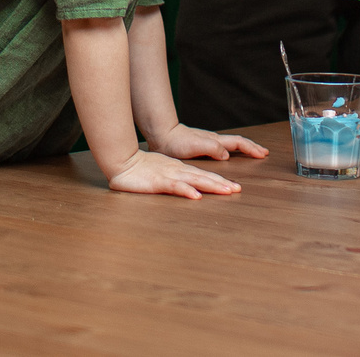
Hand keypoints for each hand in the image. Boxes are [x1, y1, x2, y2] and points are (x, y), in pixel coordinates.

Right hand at [105, 149, 241, 198]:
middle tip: (237, 189)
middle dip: (221, 183)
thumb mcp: (160, 174)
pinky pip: (175, 187)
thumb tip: (186, 188)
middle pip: (203, 177)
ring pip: (195, 180)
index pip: (202, 175)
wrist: (122, 161)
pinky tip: (197, 196)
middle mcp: (177, 171)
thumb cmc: (139, 170)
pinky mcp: (158, 182)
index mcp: (178, 170)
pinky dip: (187, 191)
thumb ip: (173, 180)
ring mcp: (169, 175)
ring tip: (227, 191)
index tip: (232, 187)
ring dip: (212, 185)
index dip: (218, 181)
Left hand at [151, 125, 269, 164]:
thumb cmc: (176, 142)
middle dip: (251, 147)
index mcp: (215, 141)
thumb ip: (212, 148)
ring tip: (251, 153)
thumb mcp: (195, 146)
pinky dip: (231, 151)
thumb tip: (227, 155)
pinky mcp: (201, 146)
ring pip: (230, 144)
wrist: (162, 135)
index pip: (238, 143)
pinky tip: (227, 155)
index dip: (251, 148)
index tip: (263, 154)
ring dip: (243, 149)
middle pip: (238, 142)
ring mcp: (208, 142)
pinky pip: (222, 148)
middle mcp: (214, 140)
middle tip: (263, 153)